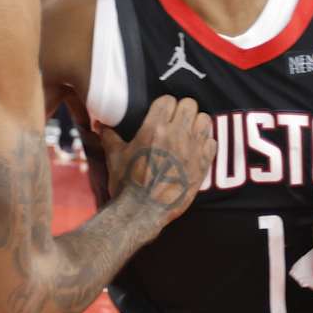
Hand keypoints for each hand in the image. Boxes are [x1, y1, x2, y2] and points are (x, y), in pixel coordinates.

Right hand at [97, 96, 214, 224]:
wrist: (142, 212)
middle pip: (189, 105)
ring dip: (197, 123)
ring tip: (189, 132)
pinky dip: (206, 143)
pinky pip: (213, 142)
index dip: (165, 105)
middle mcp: (175, 135)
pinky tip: (197, 149)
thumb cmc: (127, 184)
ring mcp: (192, 150)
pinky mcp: (203, 165)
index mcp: (154, 129)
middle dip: (182, 111)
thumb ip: (109, 137)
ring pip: (205, 119)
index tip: (162, 113)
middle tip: (176, 121)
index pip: (168, 100)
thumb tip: (100, 124)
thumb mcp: (115, 157)